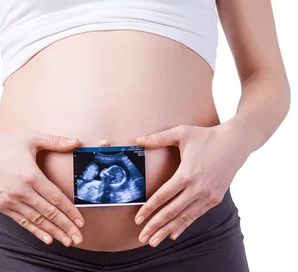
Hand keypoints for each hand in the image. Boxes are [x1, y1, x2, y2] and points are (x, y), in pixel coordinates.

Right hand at [0, 128, 85, 246]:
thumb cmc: (5, 143)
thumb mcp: (31, 137)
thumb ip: (55, 141)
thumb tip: (76, 141)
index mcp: (31, 175)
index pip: (55, 197)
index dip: (70, 211)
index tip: (81, 221)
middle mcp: (21, 192)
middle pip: (48, 213)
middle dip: (66, 226)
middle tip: (79, 238)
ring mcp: (10, 201)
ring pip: (37, 220)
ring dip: (53, 232)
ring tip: (67, 241)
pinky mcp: (2, 206)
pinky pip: (23, 222)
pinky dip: (36, 231)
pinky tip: (47, 238)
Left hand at [134, 123, 245, 246]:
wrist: (235, 143)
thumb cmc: (206, 136)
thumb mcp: (182, 133)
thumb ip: (159, 138)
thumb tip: (138, 140)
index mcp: (187, 173)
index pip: (163, 196)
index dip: (149, 209)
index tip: (138, 219)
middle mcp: (197, 188)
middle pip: (172, 211)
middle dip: (155, 226)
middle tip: (142, 237)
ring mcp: (207, 196)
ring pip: (184, 217)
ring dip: (167, 230)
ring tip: (153, 241)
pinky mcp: (215, 199)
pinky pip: (196, 215)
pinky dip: (183, 225)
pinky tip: (173, 234)